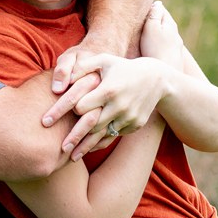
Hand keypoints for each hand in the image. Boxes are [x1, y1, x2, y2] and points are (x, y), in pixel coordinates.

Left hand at [47, 52, 173, 159]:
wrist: (157, 79)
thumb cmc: (124, 67)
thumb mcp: (104, 60)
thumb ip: (81, 67)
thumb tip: (62, 81)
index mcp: (108, 90)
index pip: (81, 106)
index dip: (71, 109)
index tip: (65, 111)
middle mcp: (119, 106)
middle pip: (91, 126)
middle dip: (74, 137)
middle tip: (60, 149)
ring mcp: (129, 117)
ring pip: (103, 135)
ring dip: (86, 145)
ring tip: (72, 156)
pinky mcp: (136, 125)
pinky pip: (115, 136)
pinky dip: (102, 141)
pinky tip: (90, 148)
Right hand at [139, 0, 188, 69]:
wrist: (167, 77)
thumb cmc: (156, 51)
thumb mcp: (152, 28)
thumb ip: (154, 15)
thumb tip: (158, 3)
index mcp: (171, 25)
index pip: (161, 10)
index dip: (150, 7)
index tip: (140, 6)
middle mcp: (175, 37)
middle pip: (163, 23)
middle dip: (153, 20)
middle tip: (139, 19)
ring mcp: (175, 50)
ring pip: (164, 38)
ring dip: (155, 35)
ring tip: (143, 35)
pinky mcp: (171, 62)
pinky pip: (162, 50)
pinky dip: (156, 47)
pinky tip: (150, 52)